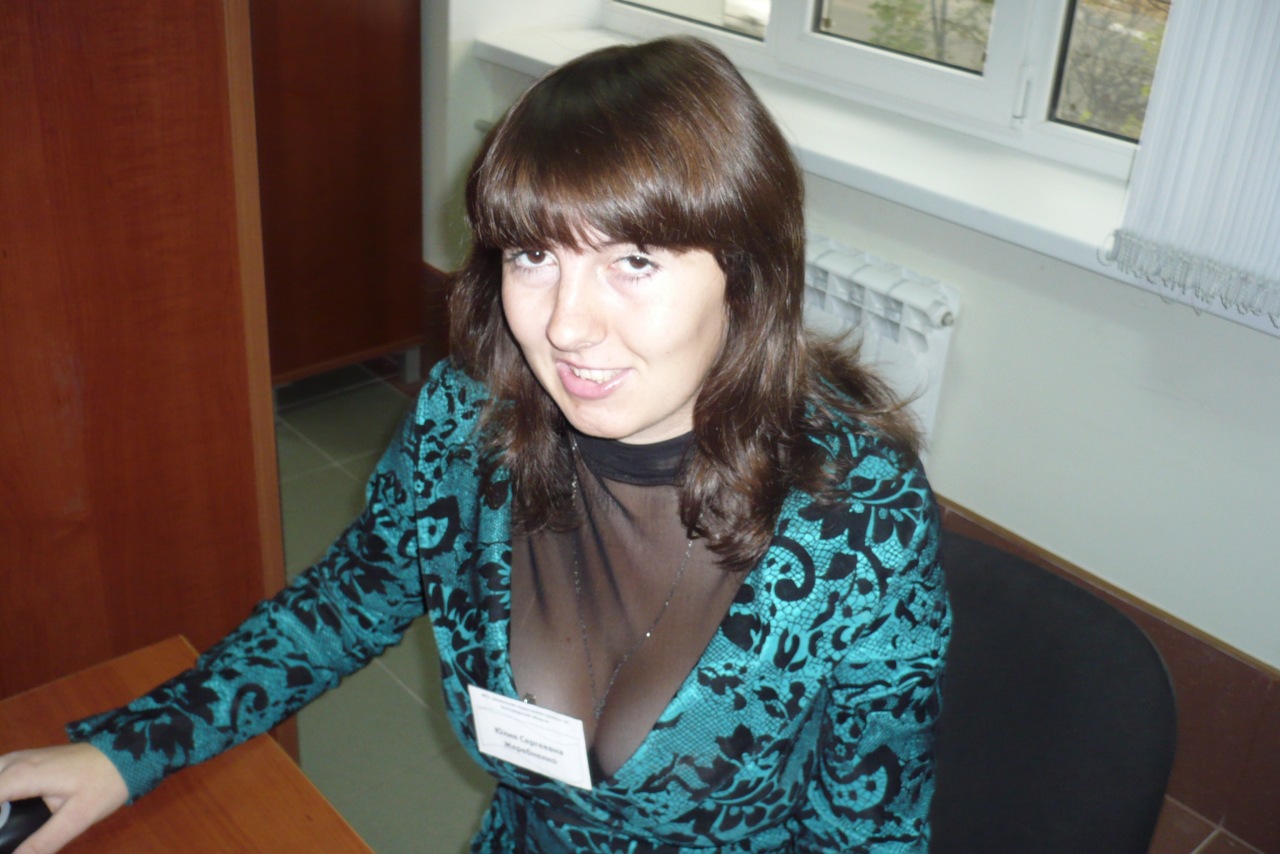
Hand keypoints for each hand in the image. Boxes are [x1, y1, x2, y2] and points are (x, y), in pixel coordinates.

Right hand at [0, 743, 127, 853]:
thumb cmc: (105, 783)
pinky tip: (5, 814)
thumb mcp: (77, 818)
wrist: (127, 753)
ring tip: (4, 827)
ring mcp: (18, 757)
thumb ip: (43, 842)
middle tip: (3, 831)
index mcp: (22, 774)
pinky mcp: (23, 761)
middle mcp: (14, 761)